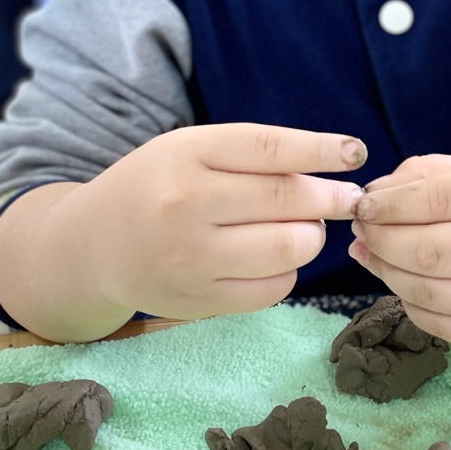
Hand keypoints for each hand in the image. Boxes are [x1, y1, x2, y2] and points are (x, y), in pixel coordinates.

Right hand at [62, 123, 366, 322]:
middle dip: (332, 198)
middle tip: (349, 198)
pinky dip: (287, 271)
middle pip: (287, 199)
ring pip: (289, 248)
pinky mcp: (199, 300)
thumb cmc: (157, 186)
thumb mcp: (191, 149)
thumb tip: (331, 169)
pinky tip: (274, 257)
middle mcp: (186, 204)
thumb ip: (252, 154)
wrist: (94, 246)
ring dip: (311, 236)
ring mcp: (191, 257)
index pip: (269, 149)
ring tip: (304, 226)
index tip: (355, 152)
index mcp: (187, 154)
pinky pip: (274, 288)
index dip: (321, 150)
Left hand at [348, 154, 450, 343]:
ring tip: (371, 254)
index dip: (389, 204)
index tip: (364, 203)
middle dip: (381, 240)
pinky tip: (402, 282)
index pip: (437, 200)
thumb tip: (373, 194)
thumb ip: (433, 174)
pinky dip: (411, 304)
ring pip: (430, 293)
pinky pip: (444, 325)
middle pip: (428, 252)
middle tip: (362, 230)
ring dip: (387, 273)